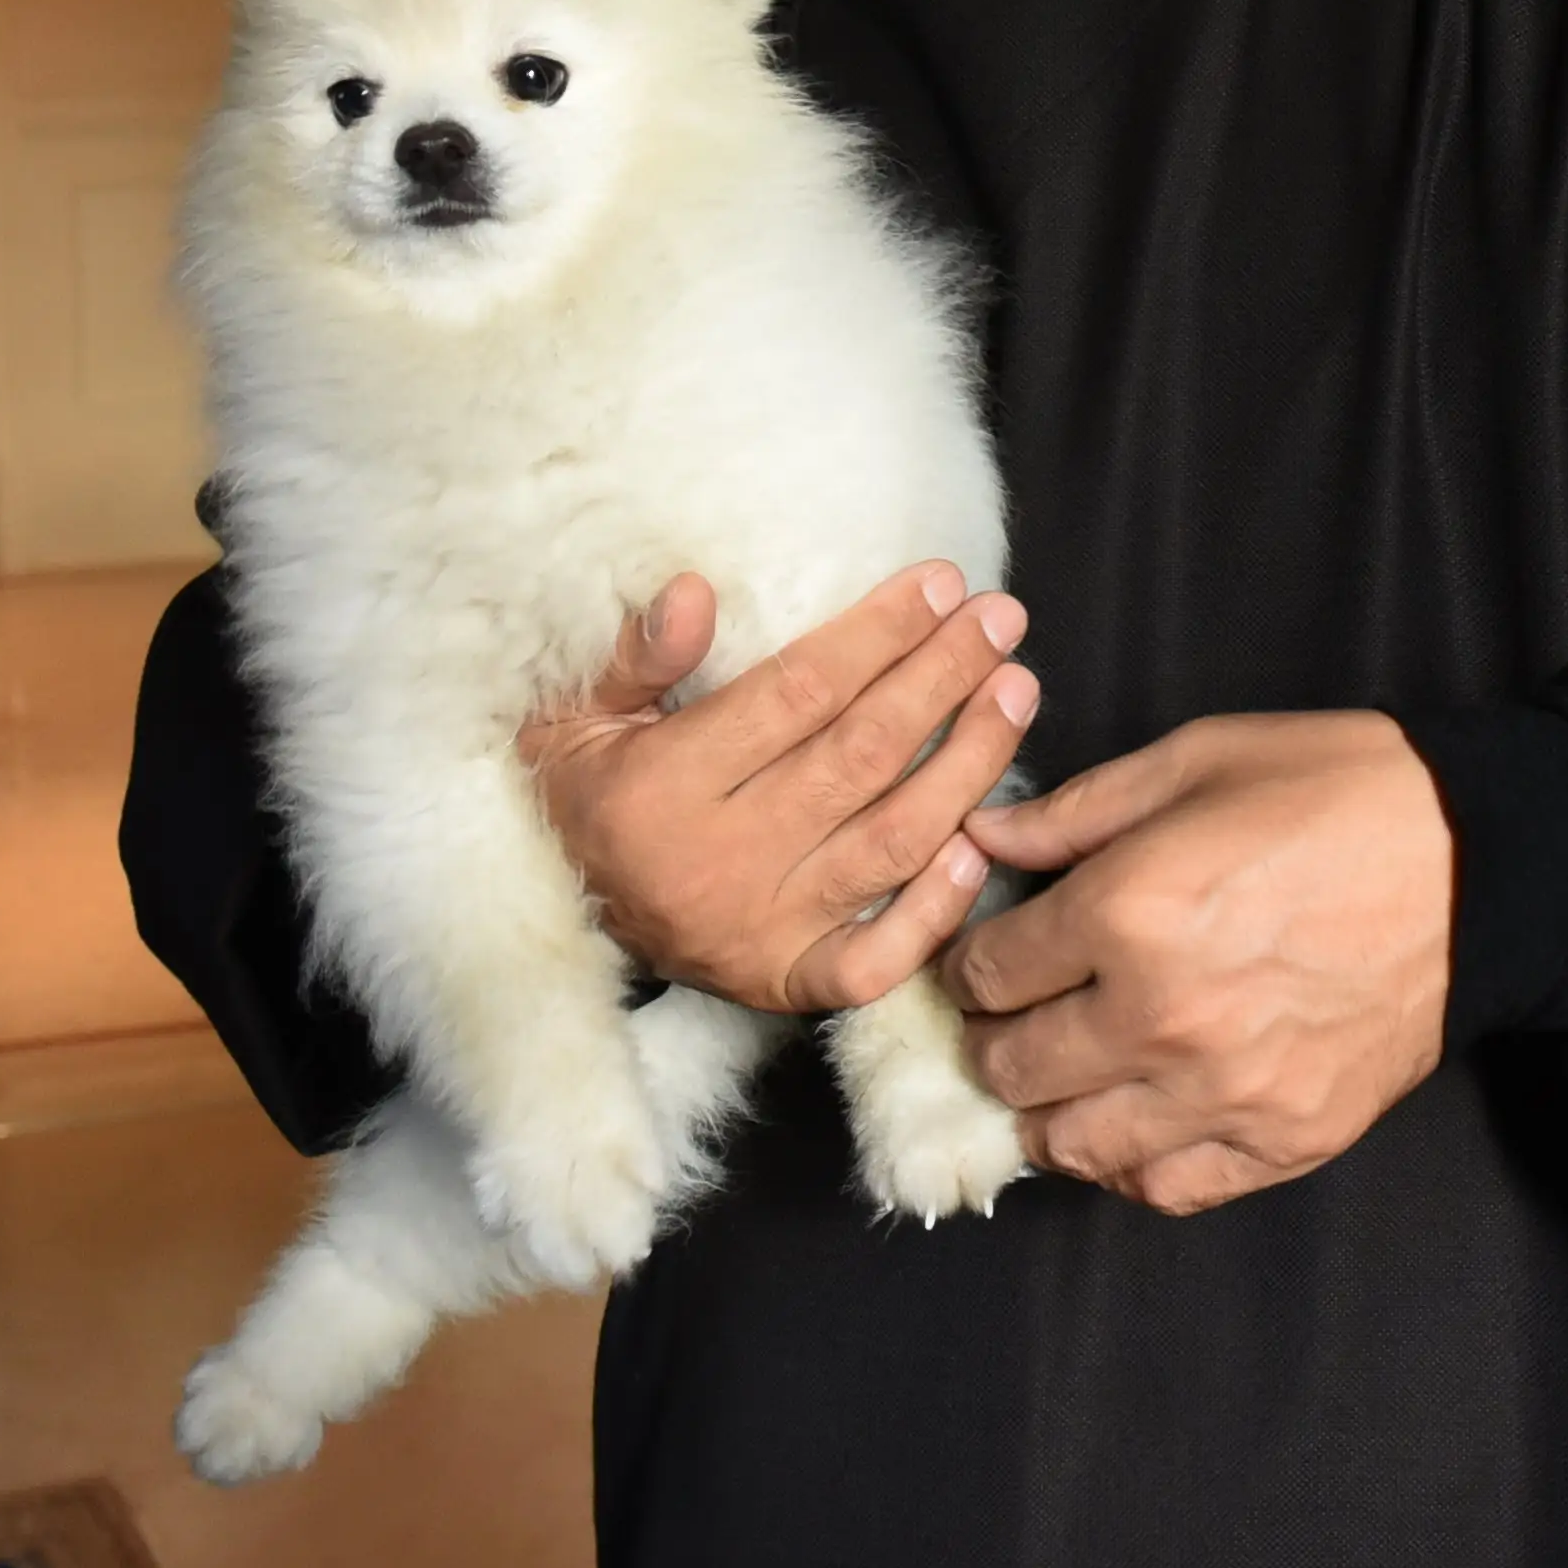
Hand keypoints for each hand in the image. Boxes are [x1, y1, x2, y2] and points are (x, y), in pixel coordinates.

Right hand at [528, 564, 1035, 1016]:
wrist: (551, 915)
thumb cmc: (577, 795)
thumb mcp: (575, 714)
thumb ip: (638, 657)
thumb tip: (693, 591)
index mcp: (664, 786)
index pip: (798, 694)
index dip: (878, 635)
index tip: (941, 584)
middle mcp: (718, 862)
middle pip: (859, 756)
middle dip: (942, 679)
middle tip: (1001, 621)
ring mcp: (758, 931)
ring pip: (889, 842)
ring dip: (966, 765)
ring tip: (1016, 694)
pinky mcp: (783, 982)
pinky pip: (875, 959)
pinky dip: (933, 909)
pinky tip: (983, 843)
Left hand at [944, 712, 1452, 1215]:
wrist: (1481, 863)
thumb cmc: (1339, 793)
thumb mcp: (1195, 761)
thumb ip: (1075, 812)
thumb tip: (983, 839)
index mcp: (1129, 911)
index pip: (986, 972)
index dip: (971, 959)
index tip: (988, 953)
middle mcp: (1162, 1017)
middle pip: (1012, 1064)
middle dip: (996, 1034)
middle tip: (1016, 1012)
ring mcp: (1226, 1092)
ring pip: (1072, 1143)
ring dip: (1050, 1108)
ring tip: (1064, 1073)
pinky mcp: (1284, 1140)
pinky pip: (1165, 1187)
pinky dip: (1130, 1163)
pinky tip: (1134, 1120)